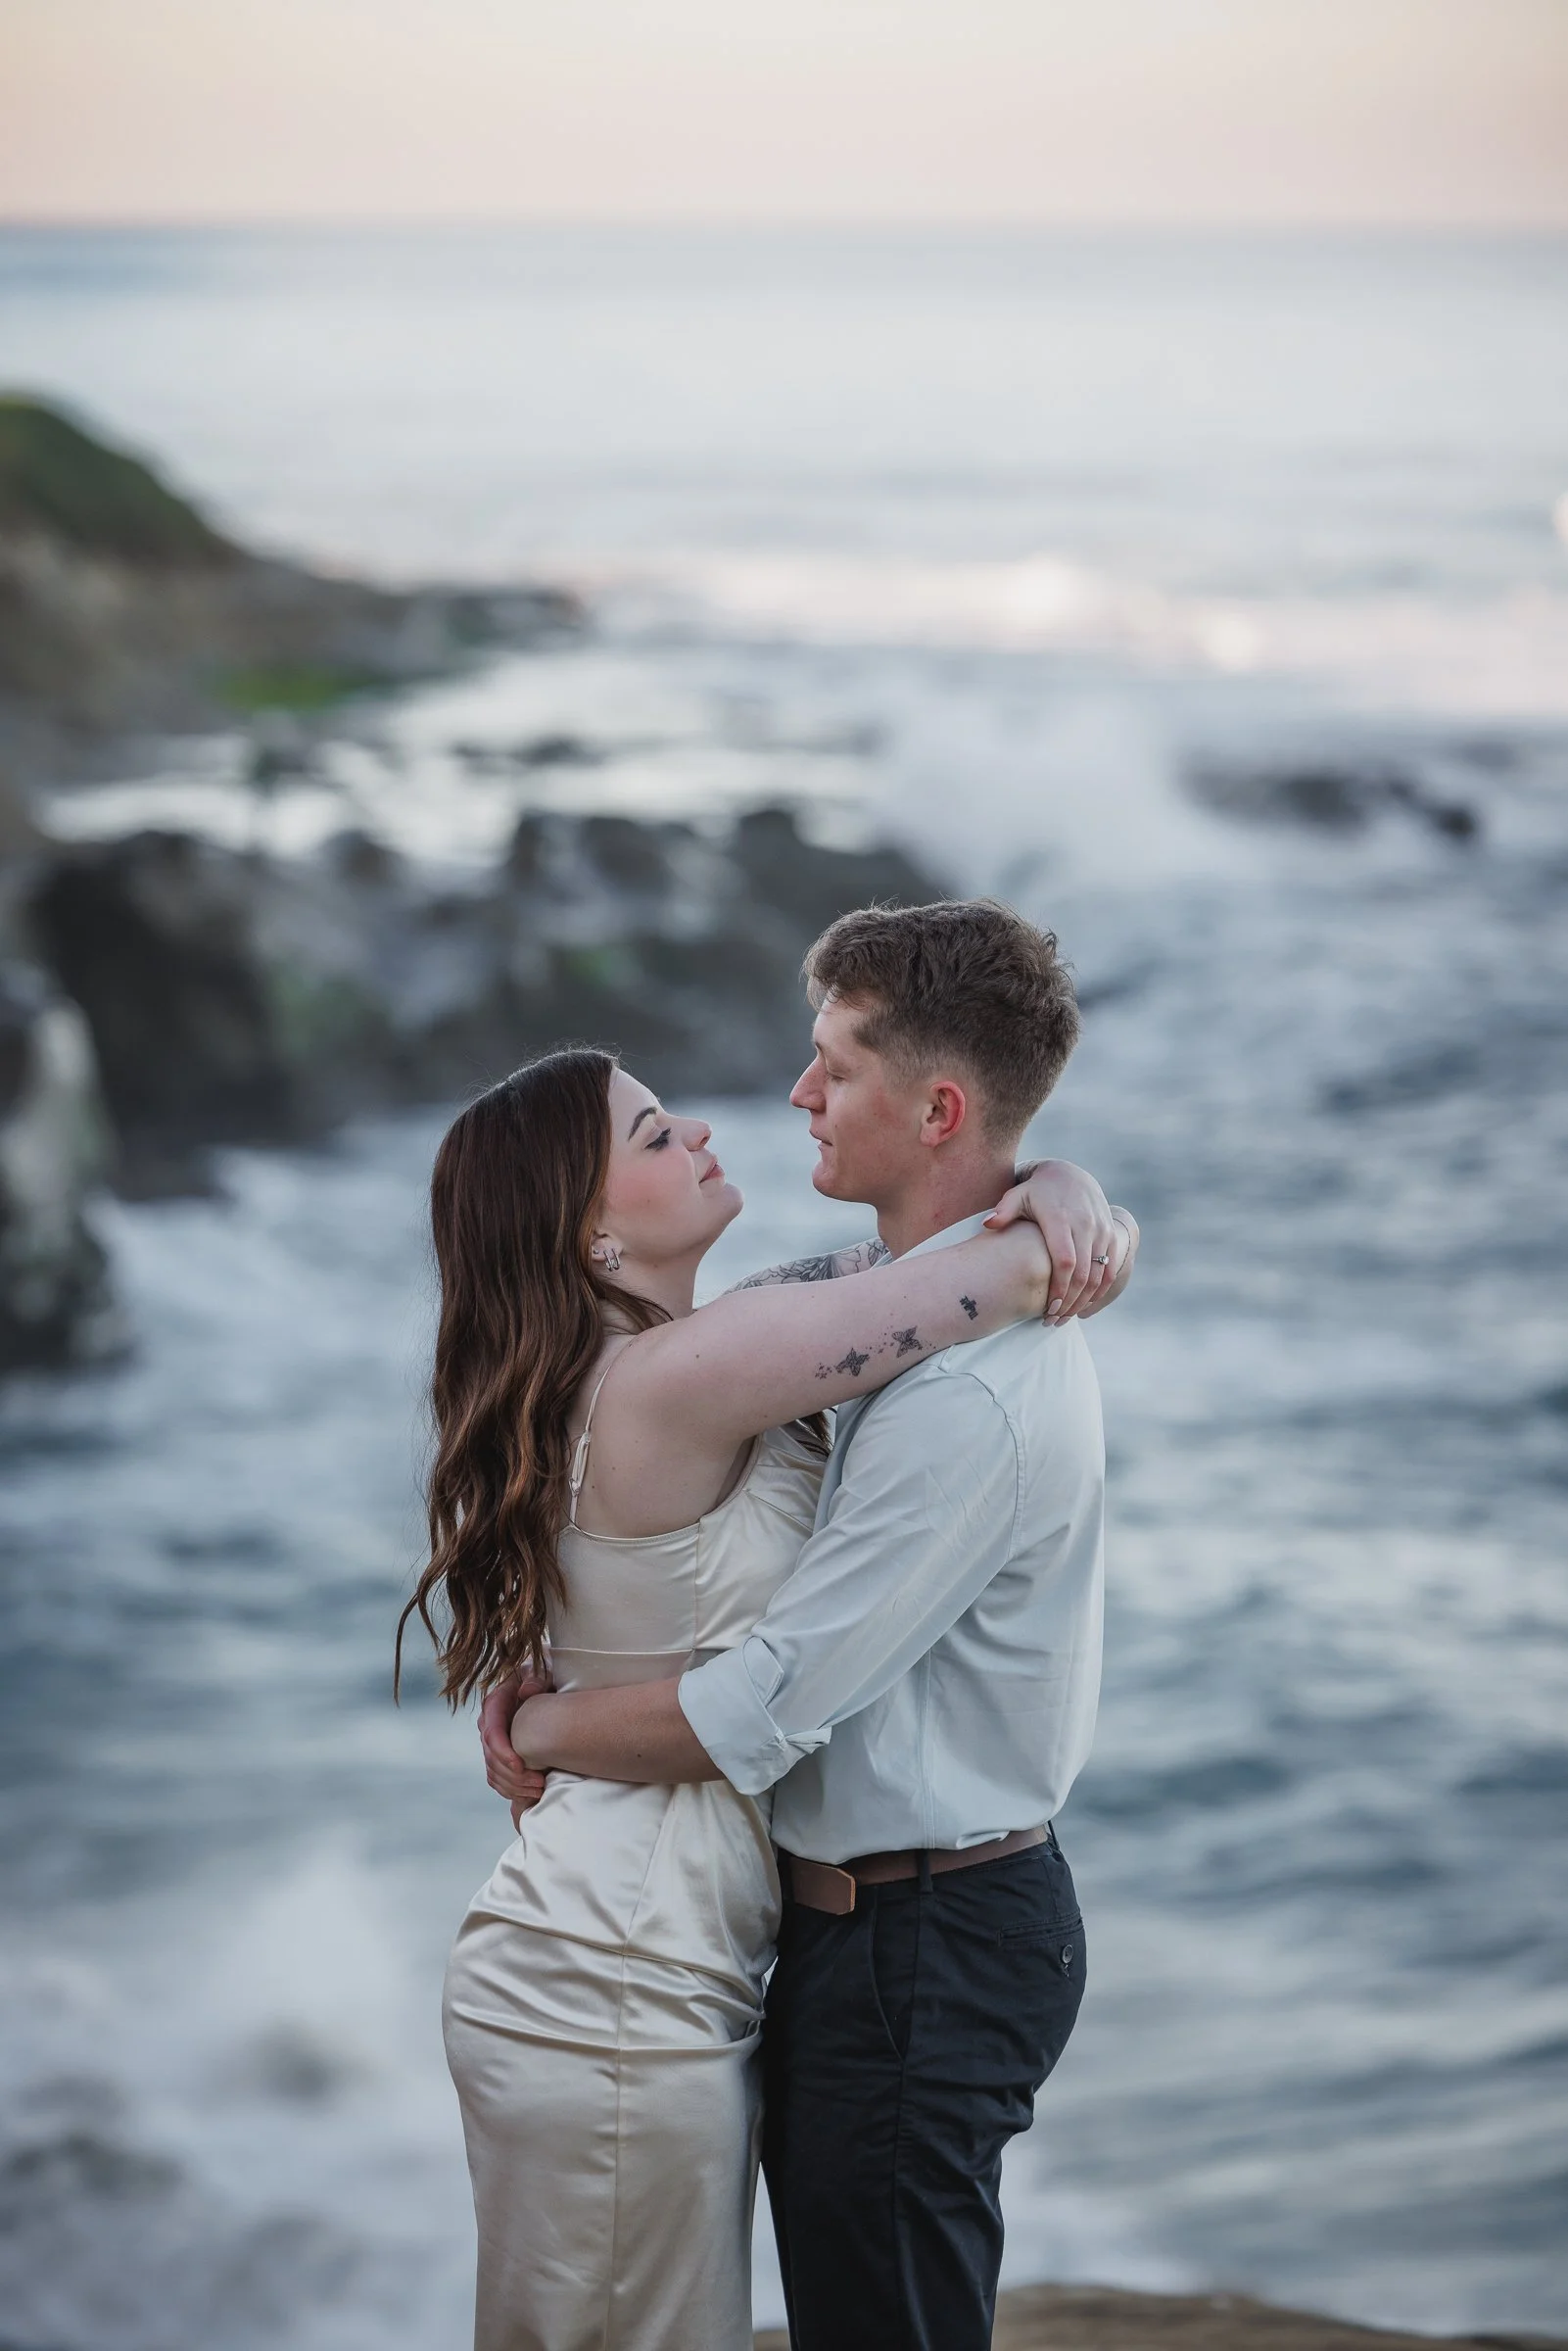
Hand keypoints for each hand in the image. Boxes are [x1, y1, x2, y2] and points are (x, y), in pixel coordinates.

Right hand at [479, 1669, 551, 1810]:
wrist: (543, 1679)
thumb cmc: (544, 1673)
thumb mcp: (541, 1669)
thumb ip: (535, 1678)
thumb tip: (526, 1692)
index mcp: (495, 1704)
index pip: (491, 1734)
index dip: (503, 1753)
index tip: (521, 1766)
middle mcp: (488, 1724)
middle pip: (491, 1758)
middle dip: (514, 1776)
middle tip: (539, 1784)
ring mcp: (492, 1741)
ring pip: (493, 1772)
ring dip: (514, 1787)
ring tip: (539, 1790)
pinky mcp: (499, 1754)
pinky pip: (497, 1778)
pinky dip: (511, 1790)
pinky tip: (531, 1793)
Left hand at [984, 1159, 1118, 1320]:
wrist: (1070, 1175)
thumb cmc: (1037, 1192)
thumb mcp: (1018, 1195)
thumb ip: (1004, 1210)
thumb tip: (988, 1224)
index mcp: (1061, 1218)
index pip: (1065, 1260)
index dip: (1059, 1287)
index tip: (1048, 1307)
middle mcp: (1085, 1225)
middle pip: (1083, 1273)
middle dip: (1069, 1301)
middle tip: (1053, 1320)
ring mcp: (1101, 1231)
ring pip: (1098, 1275)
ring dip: (1084, 1300)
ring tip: (1065, 1317)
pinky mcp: (1110, 1236)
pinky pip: (1110, 1269)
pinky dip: (1099, 1291)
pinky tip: (1083, 1305)